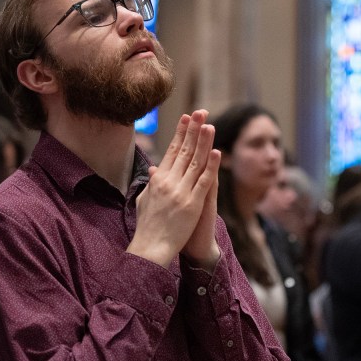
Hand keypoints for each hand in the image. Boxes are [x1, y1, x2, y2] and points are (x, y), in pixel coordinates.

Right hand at [130, 110, 220, 266]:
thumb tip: (154, 170)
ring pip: (195, 162)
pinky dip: (211, 166)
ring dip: (203, 141)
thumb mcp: (144, 200)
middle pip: (184, 151)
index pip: (172, 151)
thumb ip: (151, 184)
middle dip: (193, 130)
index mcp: (159, 180)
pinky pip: (204, 181)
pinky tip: (216, 152)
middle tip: (200, 112)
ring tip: (209, 124)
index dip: (181, 133)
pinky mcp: (192, 204)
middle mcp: (169, 182)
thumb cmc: (147, 226)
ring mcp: (181, 192)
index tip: (186, 118)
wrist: (151, 248)